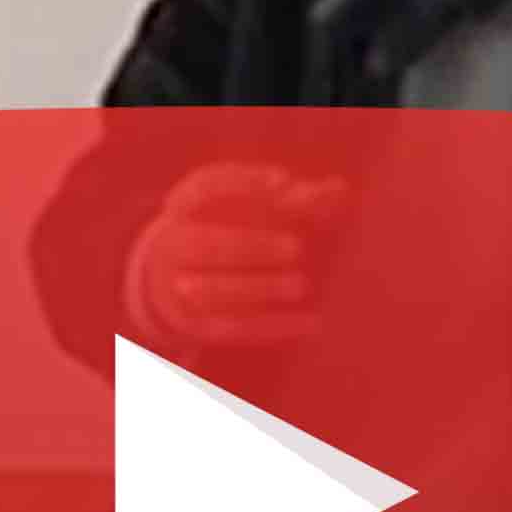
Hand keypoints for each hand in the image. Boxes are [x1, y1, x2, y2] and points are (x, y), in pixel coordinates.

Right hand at [124, 161, 348, 350]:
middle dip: (250, 246)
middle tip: (296, 247)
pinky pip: (233, 328)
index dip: (243, 183)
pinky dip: (274, 326)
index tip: (284, 183)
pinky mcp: (193, 324)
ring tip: (301, 285)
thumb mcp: (255, 211)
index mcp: (184, 206)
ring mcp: (175, 285)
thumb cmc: (229, 231)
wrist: (171, 281)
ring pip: (214, 290)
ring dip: (260, 288)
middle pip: (207, 245)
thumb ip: (296, 201)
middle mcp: (171, 244)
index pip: (207, 186)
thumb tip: (340, 190)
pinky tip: (313, 323)